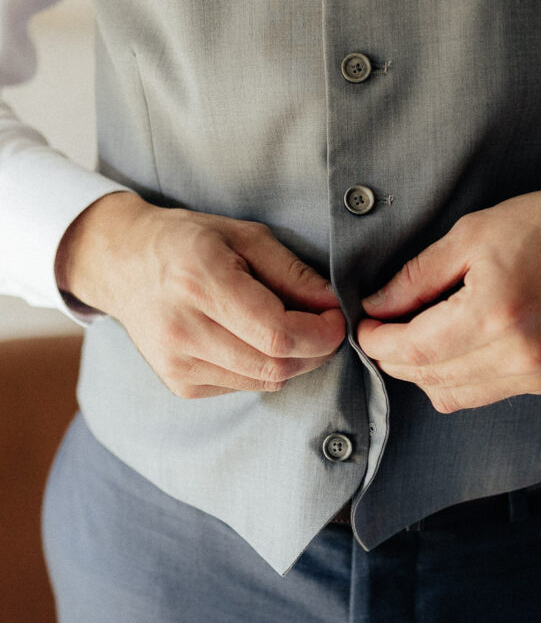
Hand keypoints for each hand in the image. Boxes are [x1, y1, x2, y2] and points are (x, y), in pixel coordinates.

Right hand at [56, 192, 345, 397]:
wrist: (122, 265)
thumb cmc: (188, 242)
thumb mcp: (243, 236)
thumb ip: (291, 272)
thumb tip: (332, 304)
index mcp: (199, 281)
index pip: (277, 333)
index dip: (320, 333)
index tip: (336, 318)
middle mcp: (183, 328)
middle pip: (276, 364)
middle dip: (315, 350)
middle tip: (323, 327)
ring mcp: (177, 362)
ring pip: (265, 381)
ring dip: (293, 361)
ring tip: (290, 330)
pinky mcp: (179, 384)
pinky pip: (244, 386)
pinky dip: (263, 368)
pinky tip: (252, 340)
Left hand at [358, 156, 540, 412]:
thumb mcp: (471, 234)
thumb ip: (417, 277)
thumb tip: (379, 305)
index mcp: (497, 310)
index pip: (414, 348)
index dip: (378, 342)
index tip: (366, 327)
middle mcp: (518, 352)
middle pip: (427, 376)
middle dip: (393, 357)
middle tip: (382, 330)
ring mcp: (534, 373)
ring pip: (450, 395)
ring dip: (420, 372)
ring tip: (415, 337)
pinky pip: (479, 395)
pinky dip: (453, 379)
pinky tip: (449, 350)